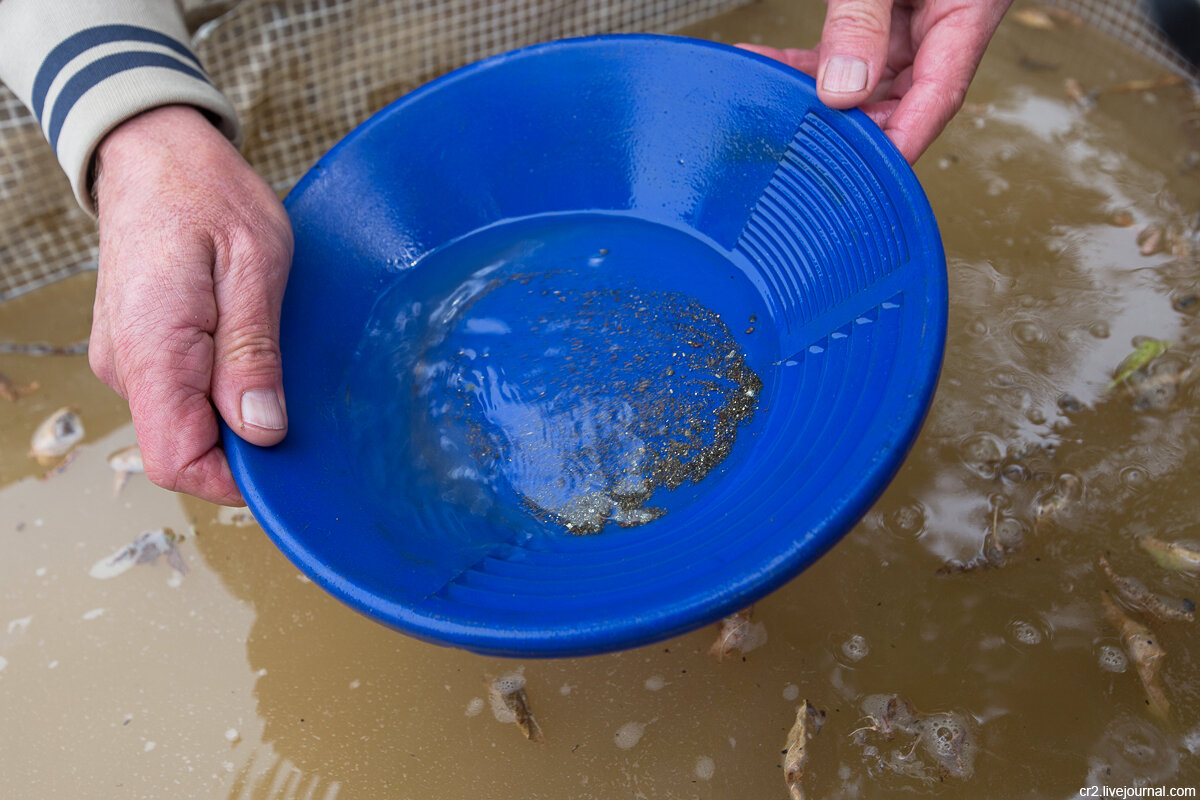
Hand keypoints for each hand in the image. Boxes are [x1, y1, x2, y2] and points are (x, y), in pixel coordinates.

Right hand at [90, 105, 292, 505]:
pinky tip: (249, 351)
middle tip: (296, 397)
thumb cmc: (206, 195)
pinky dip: (219, 388)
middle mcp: (126, 366)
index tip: (286, 458)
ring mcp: (127, 360)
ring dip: (233, 410)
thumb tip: (261, 429)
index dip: (234, 478)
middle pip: (185, 449)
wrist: (154, 152)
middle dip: (244, 442)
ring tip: (272, 358)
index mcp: (152, 351)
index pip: (177, 461)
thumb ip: (253, 352)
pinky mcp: (139, 349)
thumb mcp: (253, 265)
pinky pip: (180, 394)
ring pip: (185, 423)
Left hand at [739, 0, 1012, 162]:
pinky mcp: (889, 9)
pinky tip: (767, 65)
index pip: (935, 101)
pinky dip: (810, 61)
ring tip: (768, 105)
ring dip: (819, 94)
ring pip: (869, 77)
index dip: (900, 146)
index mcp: (967, 13)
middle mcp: (945, 23)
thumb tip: (842, 89)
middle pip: (901, 99)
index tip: (864, 179)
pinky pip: (850, 46)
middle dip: (851, 127)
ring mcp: (917, 18)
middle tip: (799, 145)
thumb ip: (863, 18)